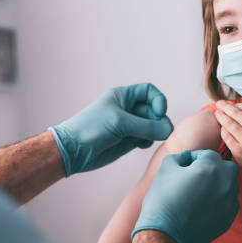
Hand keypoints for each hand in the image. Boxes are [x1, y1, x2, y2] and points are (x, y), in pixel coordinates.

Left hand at [50, 83, 172, 175]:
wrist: (73, 150)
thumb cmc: (90, 129)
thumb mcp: (120, 122)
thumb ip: (146, 126)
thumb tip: (168, 130)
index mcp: (123, 96)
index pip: (149, 92)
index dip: (158, 101)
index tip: (158, 113)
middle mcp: (128, 109)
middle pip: (154, 110)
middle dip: (159, 120)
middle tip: (161, 132)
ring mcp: (128, 125)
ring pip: (152, 126)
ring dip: (155, 132)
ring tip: (149, 139)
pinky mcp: (128, 141)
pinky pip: (146, 138)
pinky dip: (148, 141)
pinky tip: (140, 145)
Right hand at [132, 150, 238, 242]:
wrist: (164, 233)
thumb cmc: (163, 199)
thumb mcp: (166, 168)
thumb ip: (181, 156)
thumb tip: (188, 158)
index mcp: (211, 167)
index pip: (209, 154)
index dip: (196, 158)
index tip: (186, 166)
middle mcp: (225, 183)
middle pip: (227, 167)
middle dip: (215, 168)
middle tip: (198, 176)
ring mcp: (229, 202)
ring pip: (231, 185)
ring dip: (220, 184)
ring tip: (201, 192)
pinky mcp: (228, 219)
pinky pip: (230, 203)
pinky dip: (221, 201)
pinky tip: (205, 206)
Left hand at [214, 101, 241, 188]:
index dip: (237, 104)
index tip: (231, 105)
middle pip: (234, 112)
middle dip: (224, 107)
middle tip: (218, 104)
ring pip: (228, 123)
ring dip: (221, 117)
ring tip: (217, 114)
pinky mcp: (238, 151)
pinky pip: (226, 137)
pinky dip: (223, 131)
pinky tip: (222, 130)